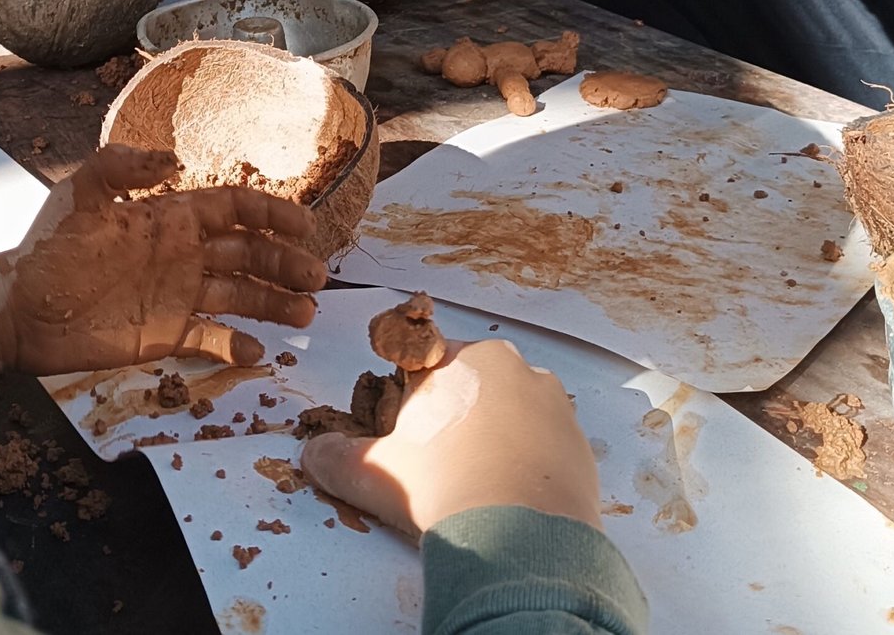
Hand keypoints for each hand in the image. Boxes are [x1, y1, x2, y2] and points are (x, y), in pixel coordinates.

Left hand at [0, 146, 327, 381]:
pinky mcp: (163, 333)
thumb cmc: (47, 247)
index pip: (233, 209)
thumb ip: (123, 166)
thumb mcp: (80, 194)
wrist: (16, 308)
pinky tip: (257, 352)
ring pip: (238, 296)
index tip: (305, 227)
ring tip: (306, 315)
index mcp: (169, 217)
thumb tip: (177, 159)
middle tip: (317, 279)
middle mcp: (182, 254)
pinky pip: (209, 338)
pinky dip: (234, 345)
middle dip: (284, 263)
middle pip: (247, 253)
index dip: (271, 214)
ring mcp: (176, 294)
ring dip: (274, 303)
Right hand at [301, 340, 602, 537]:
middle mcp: (518, 369)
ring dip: (495, 443)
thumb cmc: (441, 484)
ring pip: (513, 419)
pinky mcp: (581, 447)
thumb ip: (335, 456)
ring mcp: (556, 408)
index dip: (414, 402)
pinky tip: (507, 500)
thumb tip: (312, 453)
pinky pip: (545, 451)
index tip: (410, 437)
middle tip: (438, 465)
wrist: (517, 534)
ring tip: (474, 487)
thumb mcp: (373, 470)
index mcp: (466, 357)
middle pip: (474, 390)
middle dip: (456, 421)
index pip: (431, 367)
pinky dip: (526, 470)